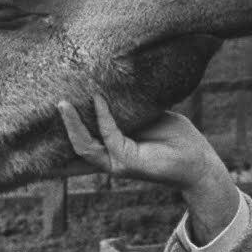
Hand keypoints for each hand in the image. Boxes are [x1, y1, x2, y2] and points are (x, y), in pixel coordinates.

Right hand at [57, 94, 213, 186]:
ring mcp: (117, 162)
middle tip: (54, 102)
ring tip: (63, 103)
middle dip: (64, 125)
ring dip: (72, 124)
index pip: (84, 140)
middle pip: (77, 144)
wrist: (197, 160)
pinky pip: (108, 135)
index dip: (68, 128)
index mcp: (114, 148)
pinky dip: (102, 116)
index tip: (55, 108)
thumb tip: (106, 89)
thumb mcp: (147, 116)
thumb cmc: (175, 138)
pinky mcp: (126, 162)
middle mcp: (111, 158)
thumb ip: (126, 109)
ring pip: (84, 145)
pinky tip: (98, 99)